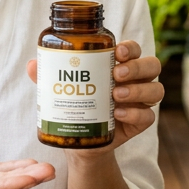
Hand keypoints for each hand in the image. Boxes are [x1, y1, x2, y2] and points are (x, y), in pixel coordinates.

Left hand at [25, 40, 162, 155]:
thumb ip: (48, 77)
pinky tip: (118, 114)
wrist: (79, 141)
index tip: (117, 51)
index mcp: (119, 65)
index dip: (130, 48)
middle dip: (136, 67)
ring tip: (114, 96)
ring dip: (137, 90)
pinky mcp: (139, 122)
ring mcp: (140, 101)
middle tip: (115, 74)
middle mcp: (134, 80)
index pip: (134, 50)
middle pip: (152, 66)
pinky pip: (148, 116)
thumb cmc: (74, 105)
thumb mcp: (60, 89)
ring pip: (156, 90)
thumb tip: (33, 64)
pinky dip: (135, 113)